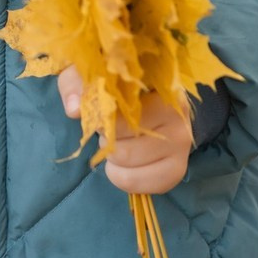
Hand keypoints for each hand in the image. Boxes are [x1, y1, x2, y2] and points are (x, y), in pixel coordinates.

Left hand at [56, 67, 192, 195]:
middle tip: (109, 130)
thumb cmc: (118, 85)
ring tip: (118, 144)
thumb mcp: (92, 74)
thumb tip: (74, 111)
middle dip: (106, 139)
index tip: (100, 112)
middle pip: (123, 134)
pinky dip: (125, 179)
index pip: (123, 107)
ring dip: (113, 159)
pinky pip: (143, 183)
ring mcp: (182, 143)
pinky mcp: (178, 168)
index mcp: (159, 83)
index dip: (102, 115)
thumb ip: (77, 83)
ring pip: (129, 161)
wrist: (151, 97)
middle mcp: (178, 113)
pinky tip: (125, 166)